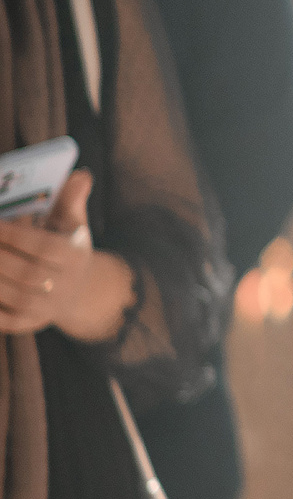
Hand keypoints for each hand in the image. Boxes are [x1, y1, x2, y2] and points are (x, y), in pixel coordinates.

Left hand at [0, 172, 134, 339]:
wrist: (78, 290)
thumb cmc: (65, 247)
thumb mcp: (72, 223)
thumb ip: (70, 198)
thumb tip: (79, 175)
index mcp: (74, 255)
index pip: (44, 246)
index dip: (14, 236)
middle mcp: (65, 284)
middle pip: (27, 274)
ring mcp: (48, 308)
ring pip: (14, 297)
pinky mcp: (30, 324)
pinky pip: (5, 321)